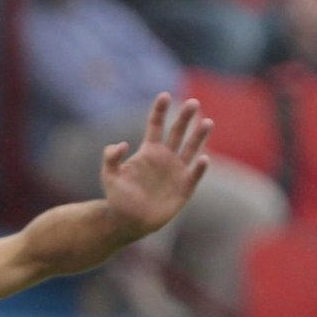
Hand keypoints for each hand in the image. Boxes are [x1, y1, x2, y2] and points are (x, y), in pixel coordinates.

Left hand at [100, 93, 210, 240]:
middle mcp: (166, 157)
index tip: (163, 95)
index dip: (159, 110)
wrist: (128, 221)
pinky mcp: (185, 187)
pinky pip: (195, 174)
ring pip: (191, 149)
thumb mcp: (109, 176)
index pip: (156, 125)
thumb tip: (122, 144)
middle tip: (193, 102)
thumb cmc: (118, 197)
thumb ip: (110, 158)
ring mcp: (177, 171)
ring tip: (207, 122)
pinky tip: (203, 159)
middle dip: (185, 117)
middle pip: (178, 132)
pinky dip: (199, 167)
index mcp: (149, 151)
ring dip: (199, 136)